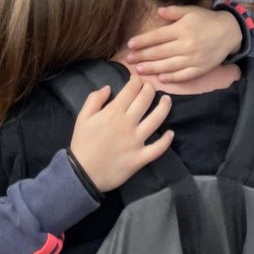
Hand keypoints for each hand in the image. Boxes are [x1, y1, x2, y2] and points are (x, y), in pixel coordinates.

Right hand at [70, 76, 172, 192]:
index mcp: (113, 112)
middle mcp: (128, 123)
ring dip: (164, 107)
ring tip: (167, 100)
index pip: (131, 89)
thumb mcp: (82, 117)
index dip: (137, 80)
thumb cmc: (82, 144)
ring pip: (156, 119)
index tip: (137, 78)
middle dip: (150, 88)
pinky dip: (166, 141)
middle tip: (150, 86)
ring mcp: (136, 141)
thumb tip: (108, 87)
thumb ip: (94, 99)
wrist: (82, 174)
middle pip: (145, 99)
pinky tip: (171, 133)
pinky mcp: (140, 158)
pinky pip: (157, 148)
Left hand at [124, 5, 240, 82]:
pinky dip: (171, 78)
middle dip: (142, 56)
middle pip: (159, 52)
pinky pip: (183, 76)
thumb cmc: (207, 19)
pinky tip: (160, 79)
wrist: (229, 32)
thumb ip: (174, 11)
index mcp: (181, 29)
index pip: (157, 36)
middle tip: (128, 60)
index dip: (142, 41)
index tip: (130, 45)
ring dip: (152, 68)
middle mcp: (185, 45)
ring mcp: (192, 59)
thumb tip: (158, 11)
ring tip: (138, 71)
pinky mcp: (199, 69)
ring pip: (168, 66)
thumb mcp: (191, 10)